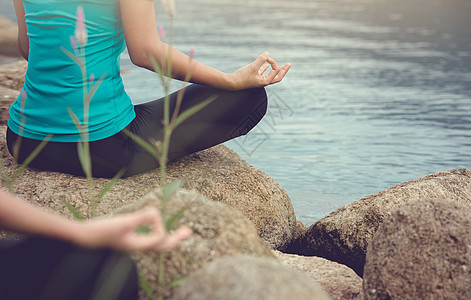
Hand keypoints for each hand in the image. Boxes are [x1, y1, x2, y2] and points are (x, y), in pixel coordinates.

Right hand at [74, 208, 191, 251]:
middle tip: (188, 232)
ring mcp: (130, 243)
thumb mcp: (123, 222)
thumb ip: (141, 218)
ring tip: (178, 233)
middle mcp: (136, 246)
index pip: (160, 238)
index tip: (152, 215)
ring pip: (154, 244)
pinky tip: (154, 227)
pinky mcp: (125, 239)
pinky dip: (152, 233)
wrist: (80, 238)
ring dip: (166, 237)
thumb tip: (156, 214)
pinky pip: (144, 239)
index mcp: (137, 244)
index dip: (160, 226)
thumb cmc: (100, 231)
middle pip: (161, 246)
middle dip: (175, 238)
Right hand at [229, 52, 290, 89]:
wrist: (231, 82)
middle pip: (277, 77)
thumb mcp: (252, 67)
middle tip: (289, 64)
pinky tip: (267, 64)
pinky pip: (262, 73)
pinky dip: (266, 69)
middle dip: (283, 70)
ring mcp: (259, 80)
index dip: (273, 63)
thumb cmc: (241, 77)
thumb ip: (261, 60)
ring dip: (276, 70)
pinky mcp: (254, 78)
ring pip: (270, 75)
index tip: (268, 58)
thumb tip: (267, 53)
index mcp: (265, 82)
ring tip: (281, 66)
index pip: (275, 72)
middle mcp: (263, 82)